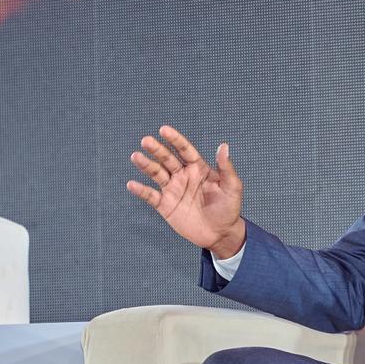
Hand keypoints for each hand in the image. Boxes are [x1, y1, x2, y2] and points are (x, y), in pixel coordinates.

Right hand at [126, 125, 245, 257]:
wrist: (221, 234)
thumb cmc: (228, 209)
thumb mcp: (232, 188)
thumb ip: (226, 168)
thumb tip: (223, 146)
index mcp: (198, 168)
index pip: (184, 150)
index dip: (175, 140)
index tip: (164, 130)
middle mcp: (183, 176)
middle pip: (167, 159)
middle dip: (157, 150)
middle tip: (146, 141)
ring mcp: (173, 189)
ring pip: (156, 173)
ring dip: (146, 165)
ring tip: (136, 157)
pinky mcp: (165, 205)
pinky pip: (151, 196)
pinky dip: (141, 190)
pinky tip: (132, 184)